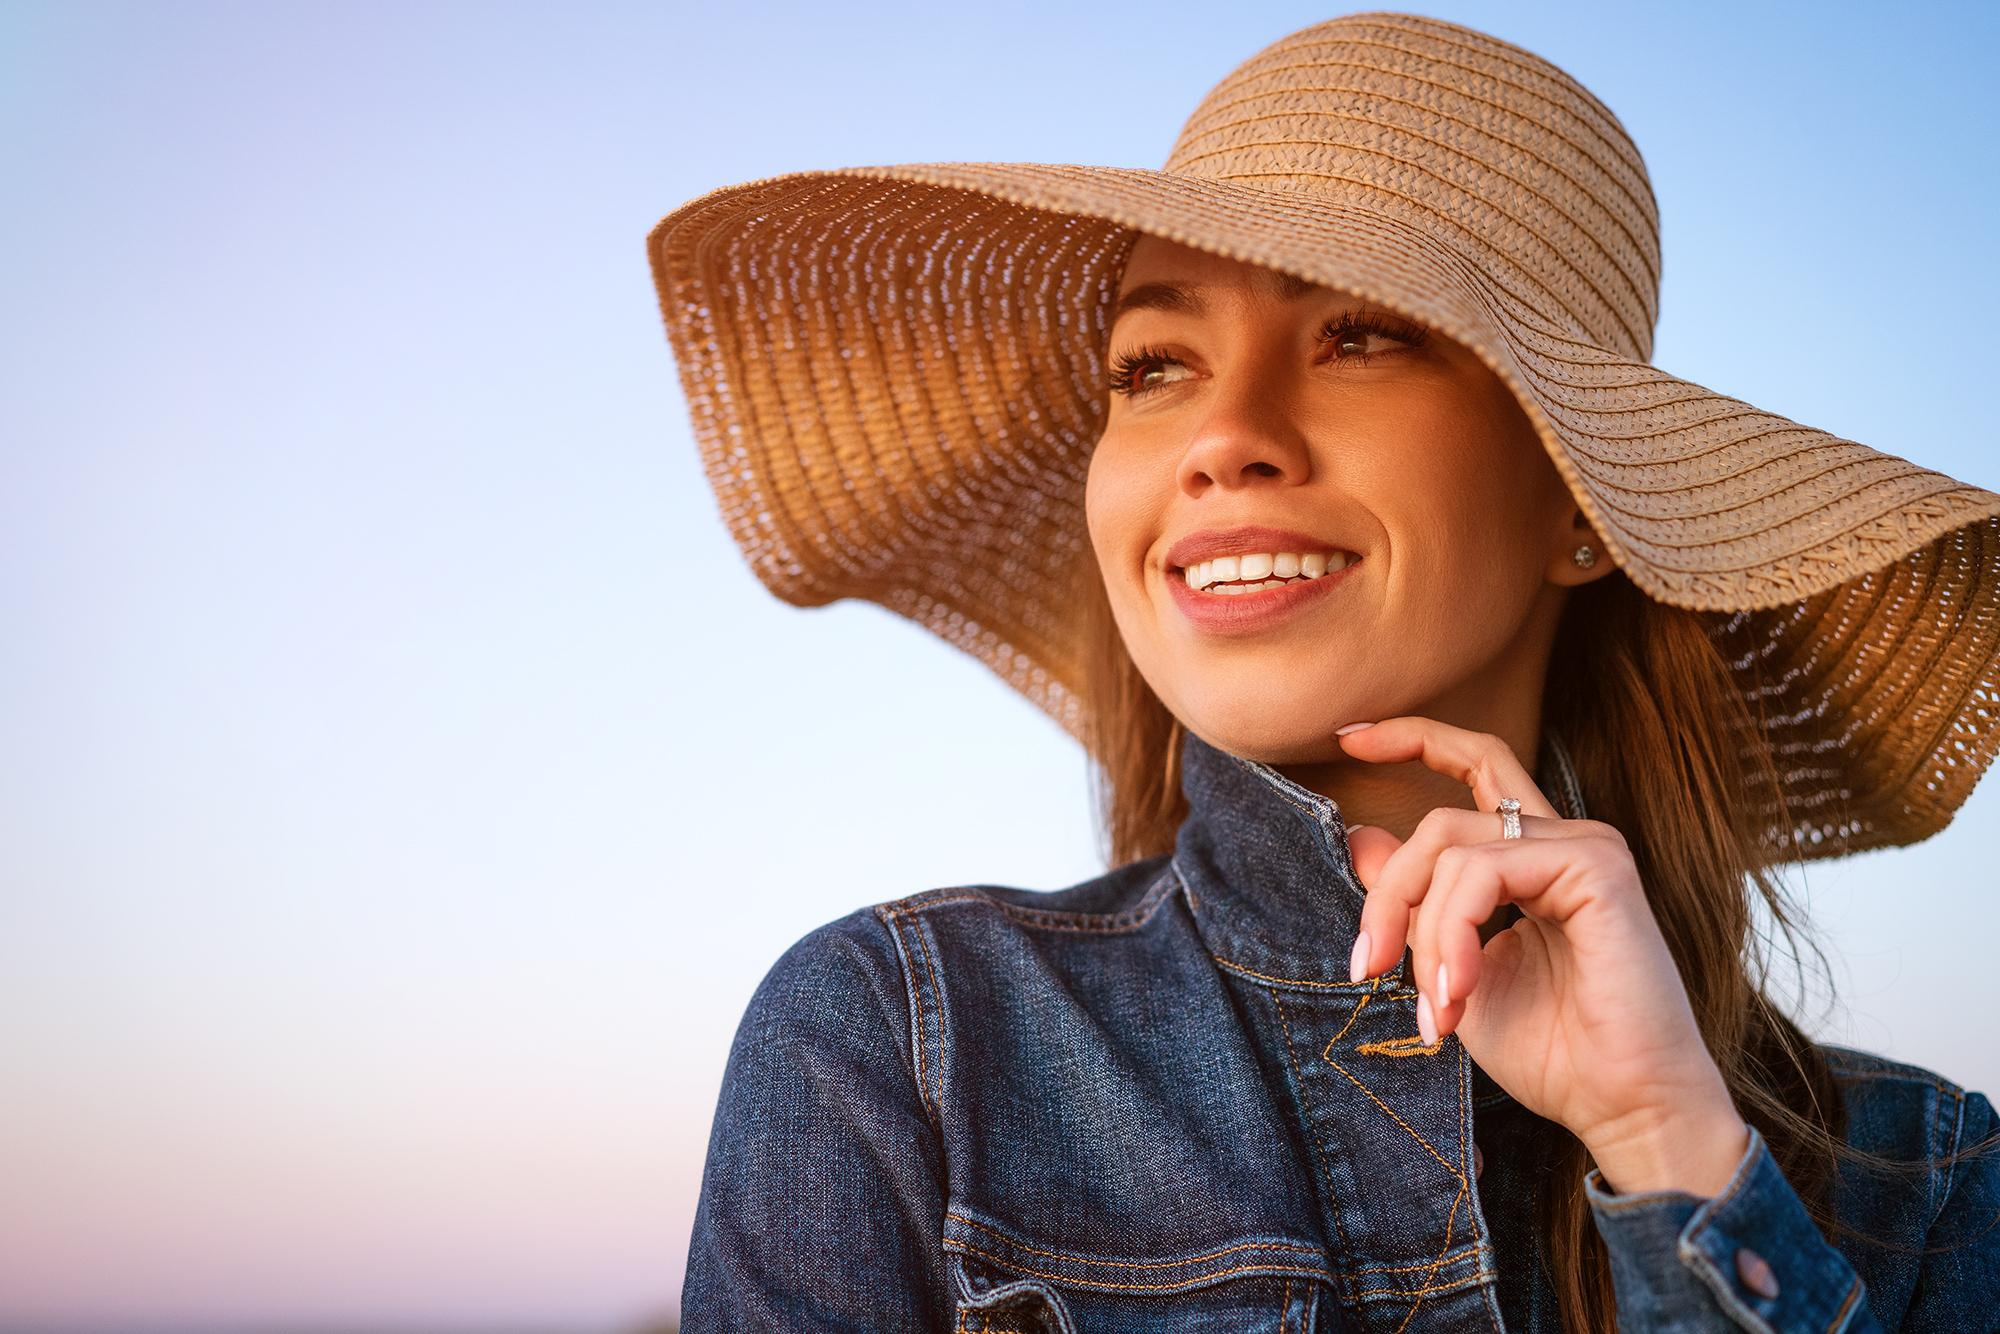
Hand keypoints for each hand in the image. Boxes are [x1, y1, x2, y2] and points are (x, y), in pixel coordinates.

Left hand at [1338, 715, 1750, 1195]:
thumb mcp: (1453, 970)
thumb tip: (1360, 838)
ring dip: (1421, 933)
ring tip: (1434, 1008)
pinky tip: (1459, 991)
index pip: (1474, 766)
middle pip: (1439, 820)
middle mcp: (1563, 840)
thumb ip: (1415, 905)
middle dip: (1387, 894)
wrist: (1624, 1110)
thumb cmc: (1554, 1053)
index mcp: (1534, 858)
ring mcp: (1585, 846)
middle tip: (1366, 967)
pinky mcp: (1596, 865)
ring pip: (1451, 847)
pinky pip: (1484, 870)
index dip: (1412, 739)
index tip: (1345, 741)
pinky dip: (1453, 933)